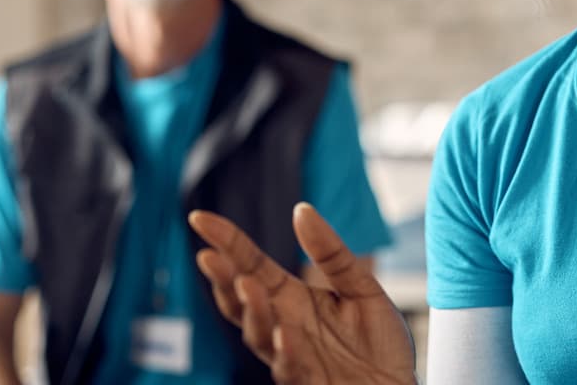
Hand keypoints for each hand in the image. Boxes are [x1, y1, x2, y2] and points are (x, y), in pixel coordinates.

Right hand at [190, 202, 415, 384]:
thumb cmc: (377, 342)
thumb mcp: (361, 287)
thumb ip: (331, 253)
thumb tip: (301, 209)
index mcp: (292, 299)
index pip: (251, 266)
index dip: (226, 242)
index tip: (199, 217)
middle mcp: (284, 326)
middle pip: (242, 303)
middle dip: (223, 281)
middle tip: (209, 257)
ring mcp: (292, 357)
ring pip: (259, 336)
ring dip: (253, 312)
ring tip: (247, 285)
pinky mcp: (309, 383)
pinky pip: (292, 369)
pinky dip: (287, 352)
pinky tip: (286, 333)